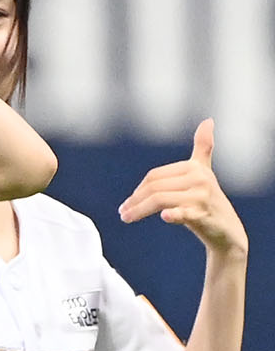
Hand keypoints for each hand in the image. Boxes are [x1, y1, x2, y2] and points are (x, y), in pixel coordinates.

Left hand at [118, 120, 247, 258]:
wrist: (227, 230)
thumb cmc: (209, 200)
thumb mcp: (204, 171)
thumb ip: (204, 147)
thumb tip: (208, 120)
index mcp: (194, 167)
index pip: (156, 176)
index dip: (139, 189)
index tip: (128, 203)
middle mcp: (199, 178)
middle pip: (155, 187)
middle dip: (135, 200)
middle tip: (122, 213)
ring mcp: (201, 197)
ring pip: (160, 199)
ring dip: (139, 210)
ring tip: (126, 218)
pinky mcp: (203, 215)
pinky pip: (184, 213)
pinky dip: (174, 215)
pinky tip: (164, 217)